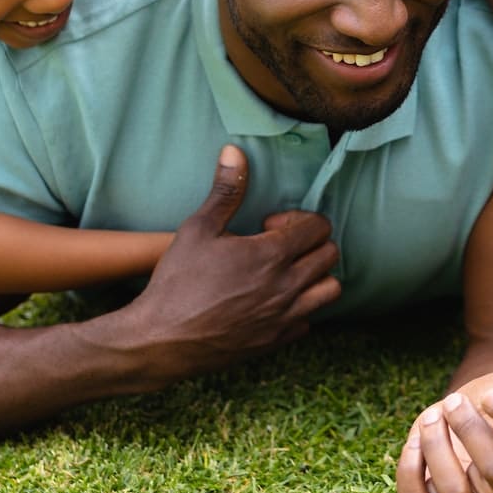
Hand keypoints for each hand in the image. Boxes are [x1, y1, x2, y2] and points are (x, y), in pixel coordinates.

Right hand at [110, 146, 340, 384]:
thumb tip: (234, 151)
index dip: (296, 219)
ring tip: (285, 271)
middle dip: (310, 242)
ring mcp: (285, 317)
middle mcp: (287, 286)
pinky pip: (310, 320)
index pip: (319, 226)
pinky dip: (300, 307)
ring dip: (314, 275)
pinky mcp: (277, 340)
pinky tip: (273, 300)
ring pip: (330, 290)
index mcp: (272, 255)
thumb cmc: (177, 281)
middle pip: (330, 255)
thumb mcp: (198, 229)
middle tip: (279, 245)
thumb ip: (226, 190)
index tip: (268, 226)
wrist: (162, 340)